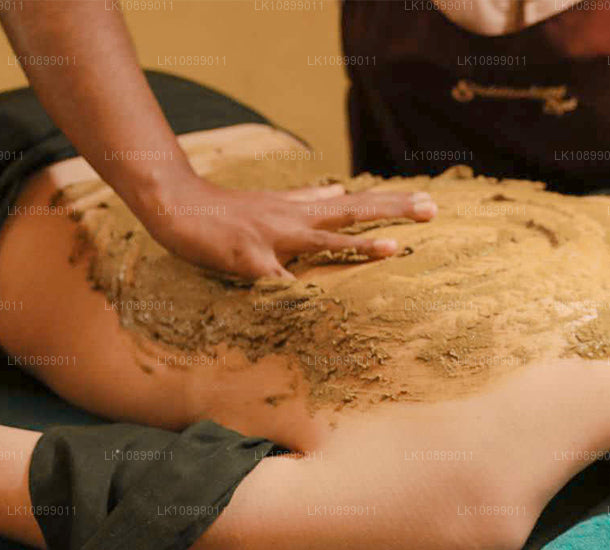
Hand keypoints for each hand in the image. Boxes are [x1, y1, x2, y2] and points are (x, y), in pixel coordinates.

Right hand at [137, 175, 437, 280]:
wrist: (176, 203)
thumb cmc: (229, 209)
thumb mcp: (275, 199)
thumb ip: (309, 197)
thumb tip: (338, 190)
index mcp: (302, 208)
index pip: (356, 203)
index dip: (392, 203)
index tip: (429, 201)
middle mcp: (295, 218)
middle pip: (352, 211)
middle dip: (393, 211)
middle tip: (433, 209)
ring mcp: (273, 236)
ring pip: (323, 240)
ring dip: (359, 244)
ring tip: (395, 247)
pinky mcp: (248, 257)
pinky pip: (276, 278)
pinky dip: (295, 288)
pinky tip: (314, 300)